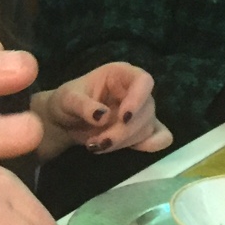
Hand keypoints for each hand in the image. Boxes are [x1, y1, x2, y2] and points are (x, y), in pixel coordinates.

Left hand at [31, 62, 172, 160]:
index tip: (124, 118)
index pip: (143, 81)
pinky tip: (133, 149)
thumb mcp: (67, 100)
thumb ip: (83, 106)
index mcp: (119, 74)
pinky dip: (151, 145)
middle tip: (98, 142)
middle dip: (123, 131)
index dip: (138, 98)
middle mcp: (134, 90)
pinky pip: (160, 137)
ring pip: (148, 127)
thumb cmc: (66, 102)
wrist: (64, 122)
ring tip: (96, 145)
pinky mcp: (142, 130)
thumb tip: (103, 116)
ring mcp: (141, 111)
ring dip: (124, 141)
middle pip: (146, 110)